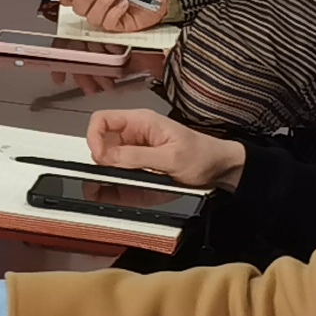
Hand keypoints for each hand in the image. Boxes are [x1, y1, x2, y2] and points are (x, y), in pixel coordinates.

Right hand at [90, 109, 244, 188]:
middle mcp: (134, 135)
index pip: (102, 120)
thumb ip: (137, 157)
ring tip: (106, 191)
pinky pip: (117, 176)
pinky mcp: (138, 169)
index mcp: (141, 122)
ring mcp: (135, 153)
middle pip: (101, 143)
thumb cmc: (202, 155)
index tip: (99, 158)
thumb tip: (106, 157)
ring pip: (106, 162)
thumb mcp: (171, 158)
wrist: (220, 169)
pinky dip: (111, 187)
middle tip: (105, 179)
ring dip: (103, 176)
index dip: (94, 137)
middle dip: (98, 162)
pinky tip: (112, 195)